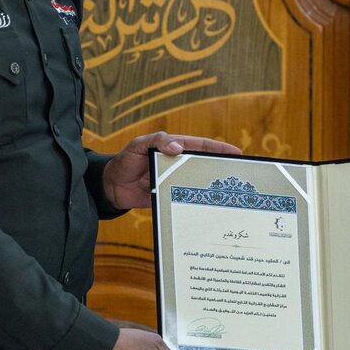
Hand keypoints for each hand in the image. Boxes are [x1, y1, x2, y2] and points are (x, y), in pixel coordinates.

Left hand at [103, 131, 240, 208]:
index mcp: (174, 148)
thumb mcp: (138, 145)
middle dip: (221, 168)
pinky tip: (208, 208)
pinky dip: (197, 203)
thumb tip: (177, 147)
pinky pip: (186, 199)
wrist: (110, 187)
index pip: (201, 146)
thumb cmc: (124, 161)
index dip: (219, 148)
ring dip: (211, 187)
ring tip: (229, 194)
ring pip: (197, 183)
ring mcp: (175, 182)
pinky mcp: (171, 197)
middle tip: (239, 175)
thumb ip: (156, 141)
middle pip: (204, 165)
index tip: (236, 152)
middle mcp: (178, 165)